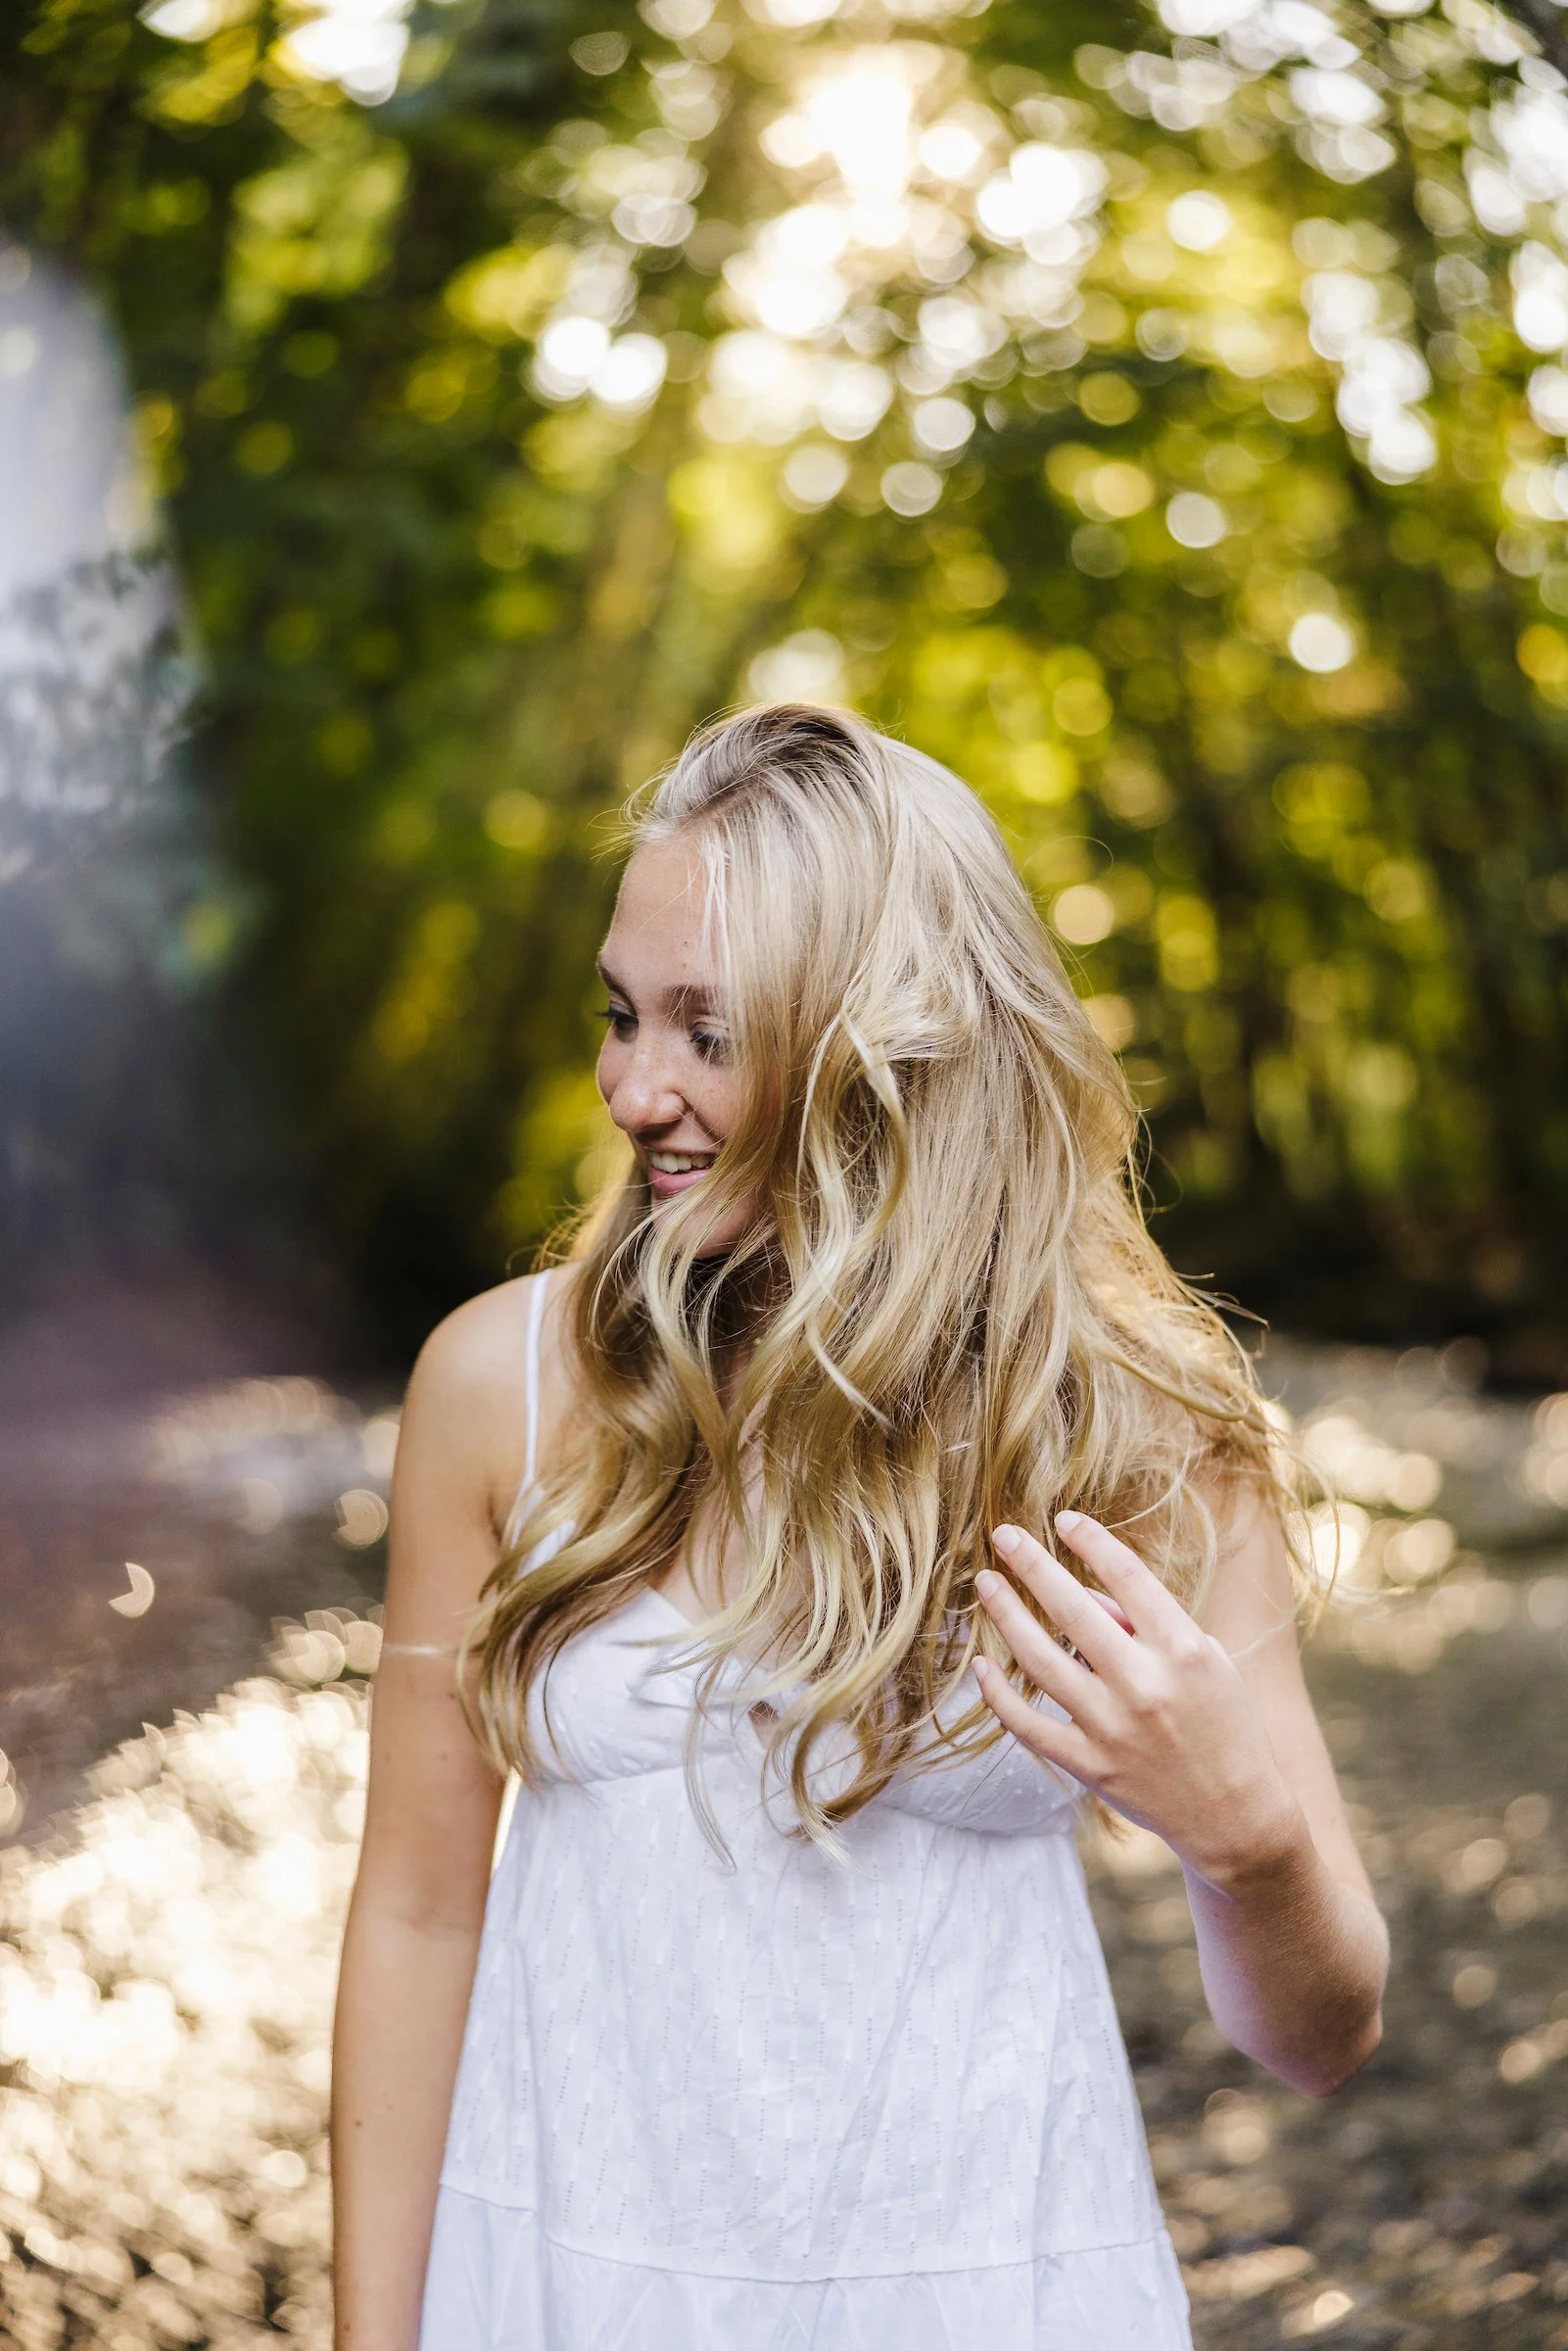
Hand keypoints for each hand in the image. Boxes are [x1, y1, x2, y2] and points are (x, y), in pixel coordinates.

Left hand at [973, 1512, 1306, 1892]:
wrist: (1236, 1816)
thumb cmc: (1225, 1725)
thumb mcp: (1207, 1661)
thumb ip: (1148, 1626)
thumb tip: (1086, 1595)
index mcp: (1183, 1649)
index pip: (1128, 1576)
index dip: (1091, 1541)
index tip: (1062, 1519)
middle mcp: (1145, 1684)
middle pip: (1073, 1609)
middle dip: (1033, 1565)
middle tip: (1004, 1536)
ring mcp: (1113, 1727)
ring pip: (1041, 1660)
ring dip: (1007, 1616)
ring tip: (987, 1584)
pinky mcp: (1091, 1765)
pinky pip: (1030, 1724)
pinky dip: (999, 1696)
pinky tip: (982, 1666)